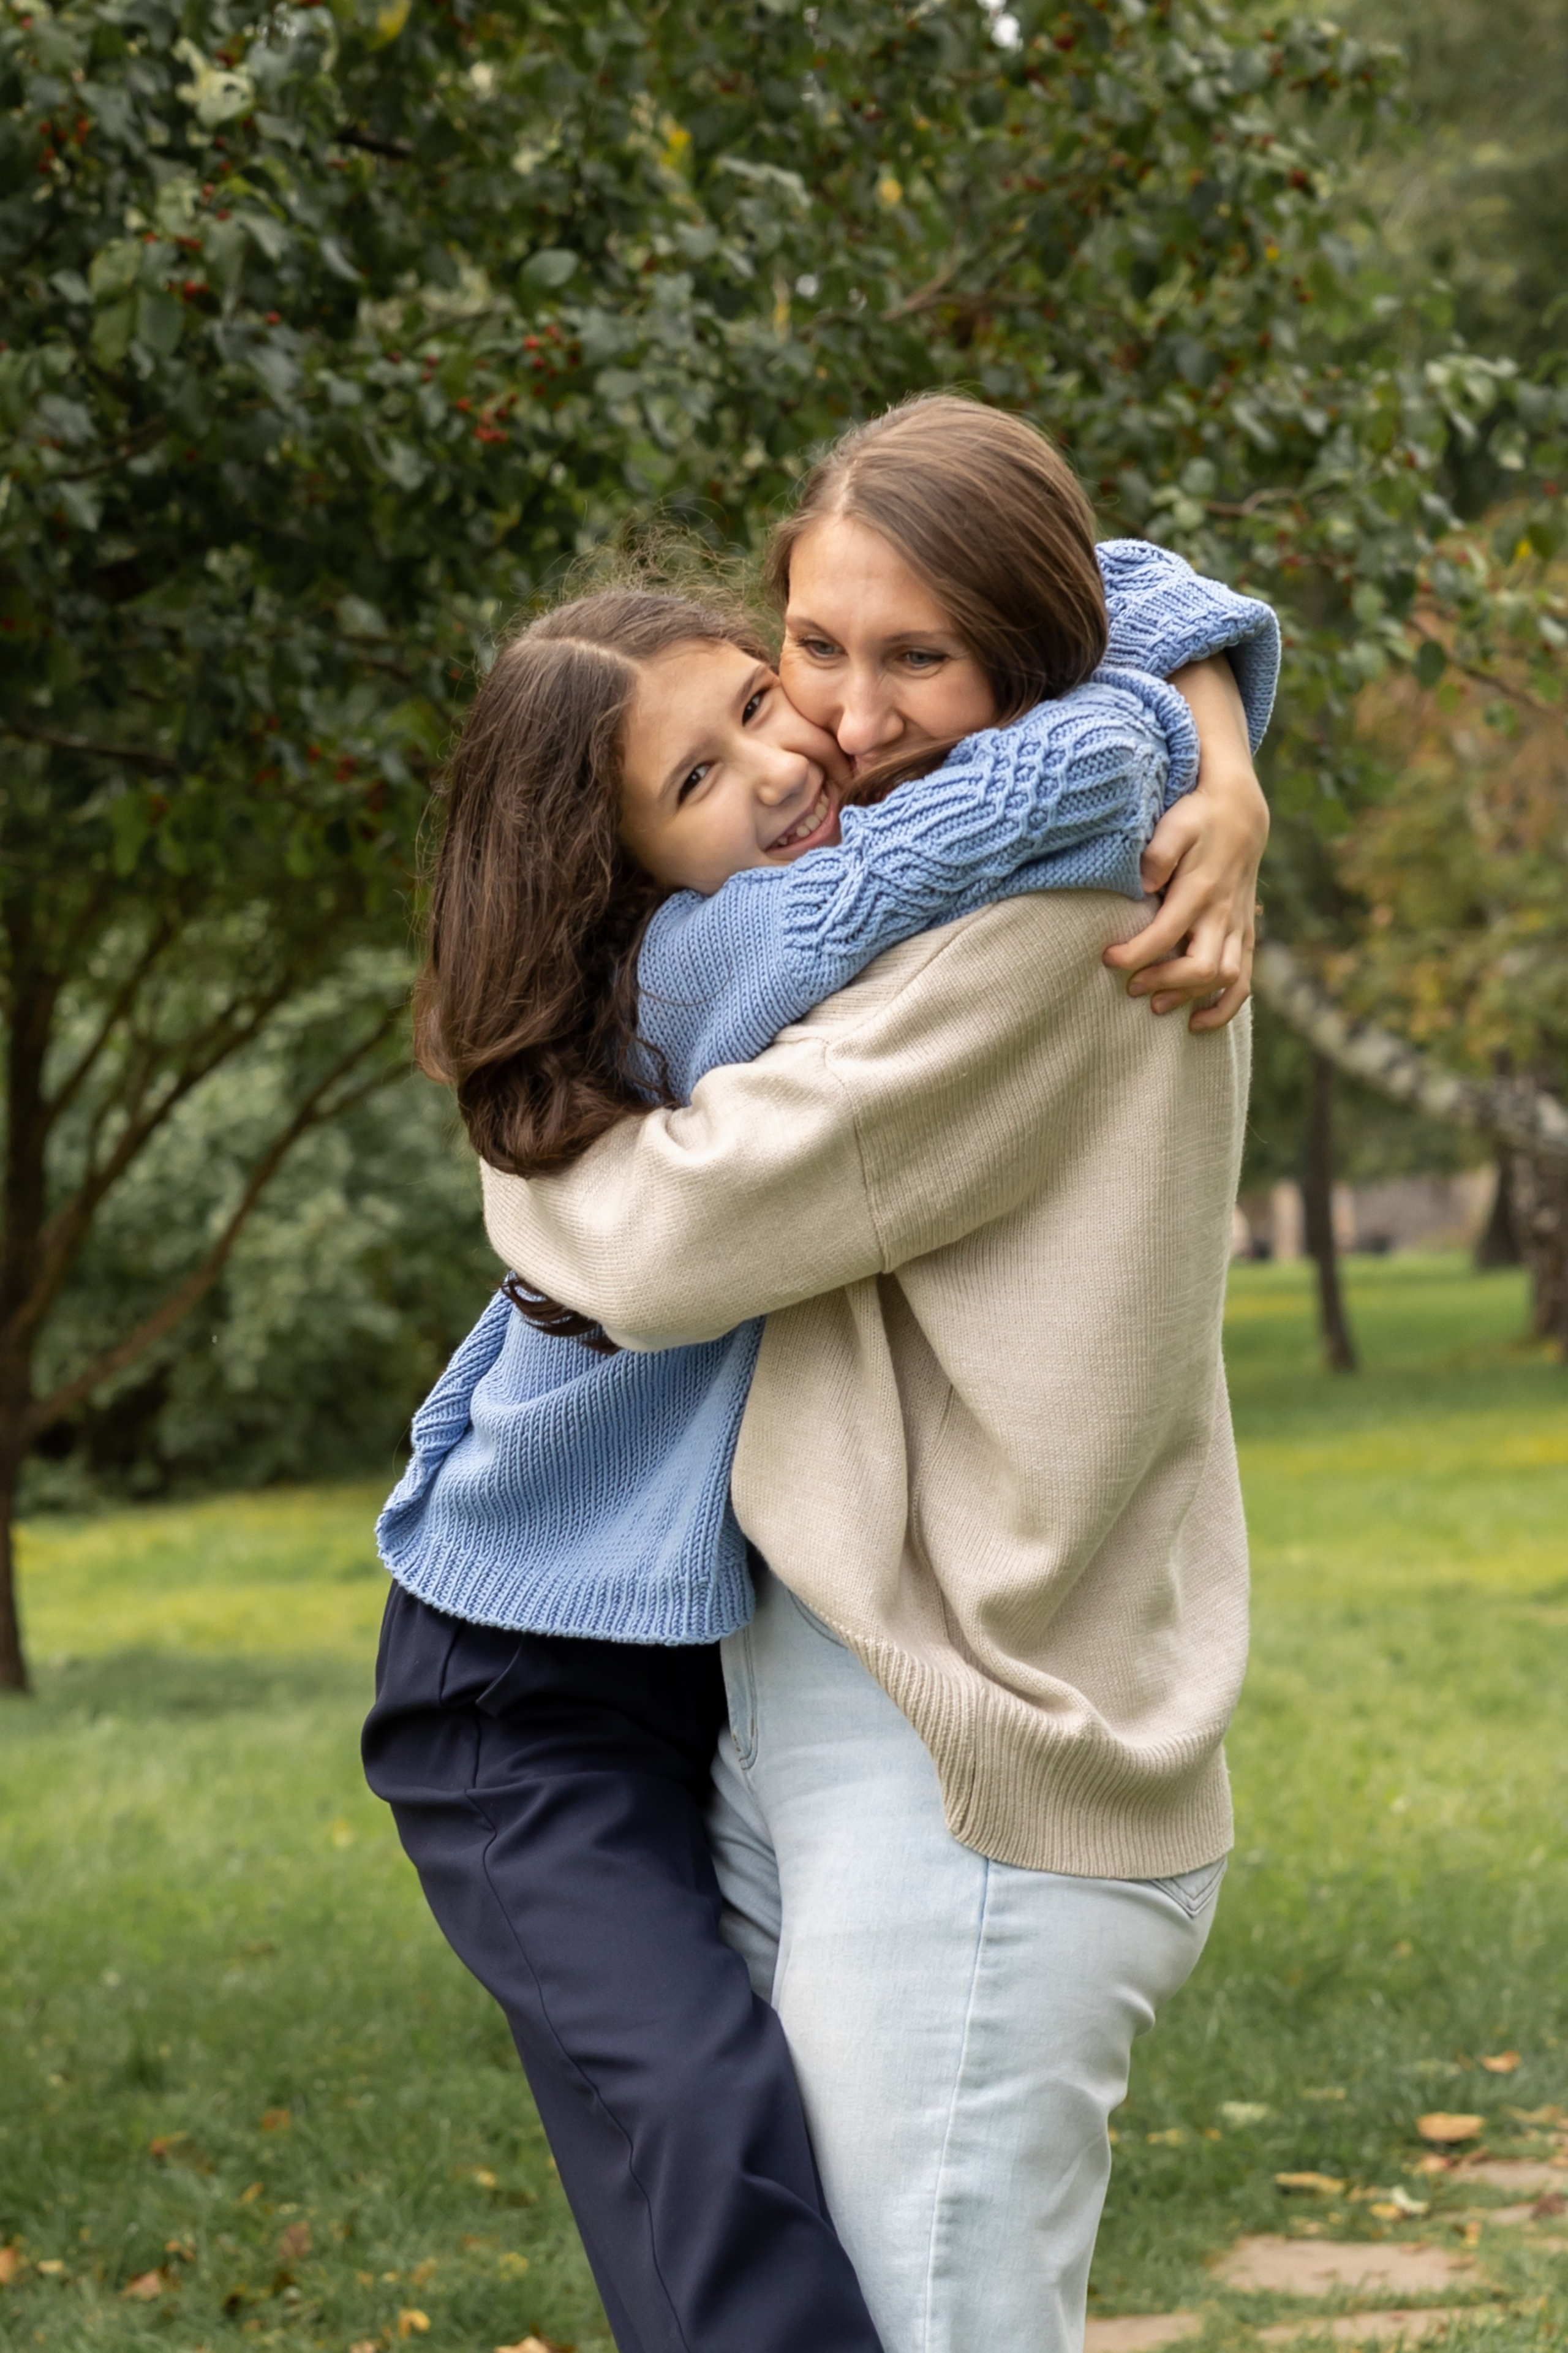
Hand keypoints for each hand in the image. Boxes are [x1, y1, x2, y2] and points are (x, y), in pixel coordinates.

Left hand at [1102, 655, 1268, 1032]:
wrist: (1241, 809)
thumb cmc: (1198, 816)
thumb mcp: (1176, 822)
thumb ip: (1160, 851)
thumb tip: (1143, 882)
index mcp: (1201, 889)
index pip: (1167, 934)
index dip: (1136, 954)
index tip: (1108, 959)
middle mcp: (1224, 912)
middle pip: (1201, 967)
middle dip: (1164, 982)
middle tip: (1130, 987)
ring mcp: (1239, 926)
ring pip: (1225, 978)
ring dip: (1190, 998)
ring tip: (1156, 1007)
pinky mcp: (1246, 933)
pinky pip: (1244, 981)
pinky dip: (1224, 1008)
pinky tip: (1196, 1023)